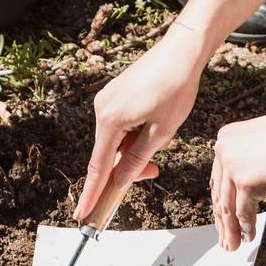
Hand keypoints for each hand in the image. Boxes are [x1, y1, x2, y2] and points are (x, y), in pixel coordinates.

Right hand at [73, 26, 208, 220]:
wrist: (181, 51)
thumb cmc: (175, 89)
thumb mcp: (161, 132)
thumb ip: (137, 159)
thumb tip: (120, 181)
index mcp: (110, 120)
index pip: (98, 167)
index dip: (92, 193)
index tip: (83, 215)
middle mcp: (102, 109)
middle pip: (108, 153)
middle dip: (129, 166)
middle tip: (155, 169)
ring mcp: (107, 100)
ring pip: (116, 139)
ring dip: (135, 148)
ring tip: (163, 134)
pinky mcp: (115, 94)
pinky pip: (120, 125)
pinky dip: (135, 133)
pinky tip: (156, 123)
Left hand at [212, 105, 265, 250]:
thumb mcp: (264, 144)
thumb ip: (250, 160)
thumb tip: (247, 186)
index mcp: (225, 139)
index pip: (219, 177)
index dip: (221, 200)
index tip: (222, 217)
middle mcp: (223, 150)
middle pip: (219, 193)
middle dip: (222, 220)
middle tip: (224, 238)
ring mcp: (233, 167)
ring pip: (227, 207)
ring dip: (230, 230)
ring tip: (232, 246)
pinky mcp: (247, 182)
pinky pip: (243, 213)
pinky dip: (246, 227)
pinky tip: (249, 237)